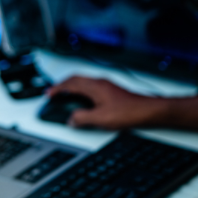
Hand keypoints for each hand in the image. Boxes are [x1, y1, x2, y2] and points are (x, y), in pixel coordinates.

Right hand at [47, 76, 165, 129]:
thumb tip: (71, 119)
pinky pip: (91, 86)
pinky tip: (84, 99)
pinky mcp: (112, 90)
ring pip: (84, 82)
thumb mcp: (100, 118)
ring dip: (72, 87)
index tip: (49, 94)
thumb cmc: (129, 112)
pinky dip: (82, 90)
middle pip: (76, 79)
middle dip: (63, 85)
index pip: (70, 83)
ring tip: (65, 95)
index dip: (57, 88)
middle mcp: (100, 82)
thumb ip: (82, 118)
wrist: (148, 111)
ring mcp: (107, 85)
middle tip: (54, 92)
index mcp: (95, 86)